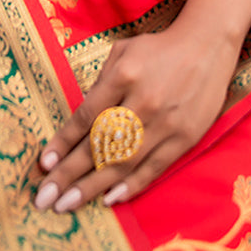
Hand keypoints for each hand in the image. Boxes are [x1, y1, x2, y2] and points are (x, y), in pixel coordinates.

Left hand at [34, 23, 239, 212]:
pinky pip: (154, 168)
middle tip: (45, 198)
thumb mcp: (122, 51)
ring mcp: (165, 122)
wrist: (206, 46)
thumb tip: (81, 120)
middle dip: (70, 174)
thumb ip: (101, 83)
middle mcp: (143, 101)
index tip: (44, 164)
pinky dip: (131, 186)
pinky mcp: (185, 137)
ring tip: (68, 204)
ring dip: (93, 187)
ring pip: (124, 162)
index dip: (63, 142)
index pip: (86, 116)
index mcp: (124, 75)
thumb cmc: (157, 48)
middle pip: (100, 145)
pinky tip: (109, 199)